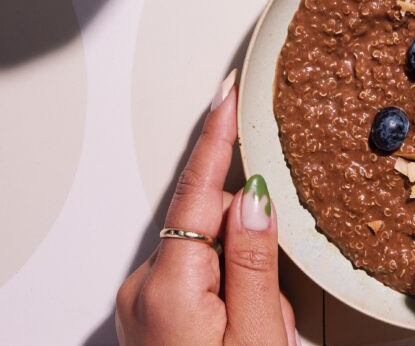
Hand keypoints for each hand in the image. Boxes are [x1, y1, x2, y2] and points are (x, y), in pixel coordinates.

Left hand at [116, 70, 297, 344]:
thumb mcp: (260, 336)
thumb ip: (254, 259)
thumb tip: (253, 194)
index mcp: (170, 287)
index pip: (200, 192)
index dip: (217, 138)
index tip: (230, 93)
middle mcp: (145, 288)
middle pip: (205, 219)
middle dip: (245, 222)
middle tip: (270, 269)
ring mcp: (144, 301)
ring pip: (206, 247)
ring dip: (240, 262)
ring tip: (258, 316)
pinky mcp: (152, 311)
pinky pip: (197, 270)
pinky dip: (226, 276)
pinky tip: (242, 313)